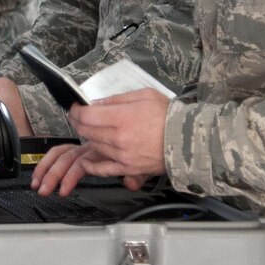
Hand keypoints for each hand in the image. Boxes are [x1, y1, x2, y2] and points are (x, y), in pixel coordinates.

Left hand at [30, 89, 172, 194]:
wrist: (187, 138)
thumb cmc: (168, 115)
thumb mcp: (143, 95)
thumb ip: (117, 99)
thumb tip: (97, 104)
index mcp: (121, 118)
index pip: (85, 115)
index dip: (76, 110)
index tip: (76, 108)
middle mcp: (118, 138)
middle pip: (86, 131)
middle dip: (79, 122)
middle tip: (80, 117)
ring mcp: (121, 155)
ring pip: (93, 146)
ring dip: (89, 137)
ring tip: (94, 131)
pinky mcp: (127, 168)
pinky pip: (102, 169)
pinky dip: (91, 165)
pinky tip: (87, 159)